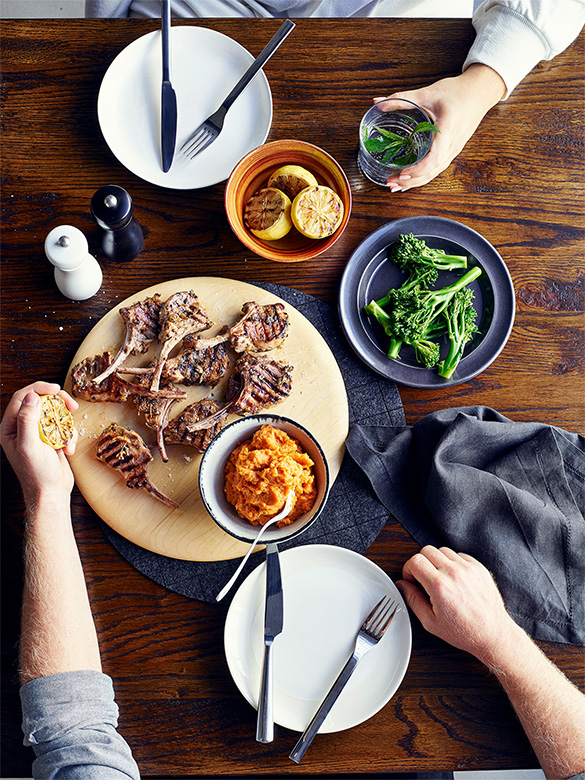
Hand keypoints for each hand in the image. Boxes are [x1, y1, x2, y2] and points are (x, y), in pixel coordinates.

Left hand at [0, 382, 77, 504]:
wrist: (51, 492)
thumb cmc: (36, 474)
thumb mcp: (29, 445)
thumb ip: (27, 420)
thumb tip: (32, 397)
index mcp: (10, 428)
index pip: (21, 398)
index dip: (38, 389)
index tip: (55, 388)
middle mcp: (22, 428)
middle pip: (40, 402)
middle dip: (57, 402)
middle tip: (71, 404)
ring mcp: (37, 433)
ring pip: (54, 413)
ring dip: (66, 422)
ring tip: (69, 436)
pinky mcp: (51, 439)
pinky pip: (63, 427)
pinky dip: (70, 436)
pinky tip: (69, 448)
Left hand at [375, 64, 505, 190]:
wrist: (479, 92)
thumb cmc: (456, 92)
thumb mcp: (427, 93)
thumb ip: (401, 99)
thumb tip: (377, 102)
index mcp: (448, 130)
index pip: (434, 158)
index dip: (418, 169)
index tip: (402, 173)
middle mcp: (453, 144)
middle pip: (432, 171)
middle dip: (411, 181)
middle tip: (391, 183)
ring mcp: (454, 150)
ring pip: (435, 173)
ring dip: (415, 182)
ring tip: (396, 186)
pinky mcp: (452, 151)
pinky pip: (437, 169)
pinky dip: (423, 177)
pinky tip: (410, 181)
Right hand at [396, 545, 517, 665]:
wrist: (492, 633)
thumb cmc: (464, 631)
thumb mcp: (430, 622)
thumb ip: (412, 600)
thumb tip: (402, 585)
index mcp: (440, 586)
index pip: (415, 561)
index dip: (408, 569)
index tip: (412, 578)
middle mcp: (454, 573)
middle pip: (426, 550)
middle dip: (420, 563)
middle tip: (423, 578)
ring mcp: (468, 568)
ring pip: (442, 550)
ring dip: (437, 562)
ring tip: (440, 579)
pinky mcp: (479, 567)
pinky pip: (459, 555)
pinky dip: (452, 563)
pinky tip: (454, 578)